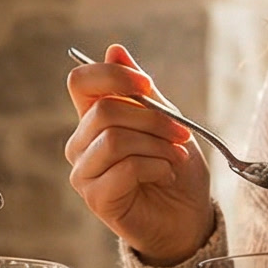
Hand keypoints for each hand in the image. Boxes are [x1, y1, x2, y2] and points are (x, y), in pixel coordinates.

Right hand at [63, 44, 215, 265]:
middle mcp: (81, 144)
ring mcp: (84, 172)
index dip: (112, 75)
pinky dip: (155, 167)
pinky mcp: (96, 198)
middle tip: (181, 133)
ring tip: (175, 157)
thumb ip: (141, 91)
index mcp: (93, 118)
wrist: (186, 218)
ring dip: (157, 145)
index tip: (147, 85)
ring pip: (115, 139)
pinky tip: (165, 175)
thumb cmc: (174, 169)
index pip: (80, 81)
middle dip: (153, 119)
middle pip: (105, 111)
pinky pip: (124, 169)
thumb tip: (115, 50)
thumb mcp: (165, 121)